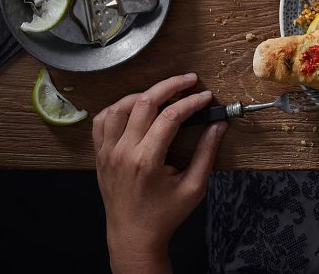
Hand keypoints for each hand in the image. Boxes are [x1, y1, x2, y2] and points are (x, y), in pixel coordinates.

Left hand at [93, 74, 226, 273]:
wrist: (133, 237)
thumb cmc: (163, 216)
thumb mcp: (193, 187)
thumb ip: (207, 153)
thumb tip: (219, 125)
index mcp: (146, 160)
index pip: (170, 116)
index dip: (191, 102)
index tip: (206, 98)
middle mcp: (123, 152)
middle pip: (144, 102)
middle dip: (170, 86)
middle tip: (189, 81)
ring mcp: (107, 152)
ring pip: (120, 106)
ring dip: (143, 94)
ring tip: (163, 93)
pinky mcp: (100, 154)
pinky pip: (102, 120)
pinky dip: (118, 107)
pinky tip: (134, 107)